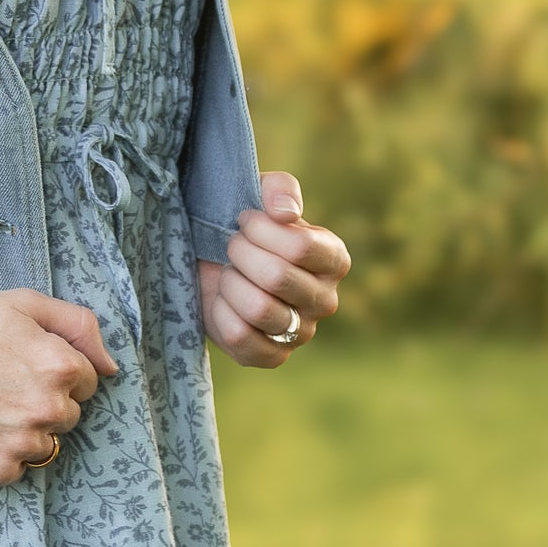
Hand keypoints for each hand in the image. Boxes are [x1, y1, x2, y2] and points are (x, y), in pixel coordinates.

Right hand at [0, 290, 118, 486]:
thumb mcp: (21, 303)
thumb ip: (77, 325)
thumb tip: (112, 367)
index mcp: (59, 366)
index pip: (88, 380)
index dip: (57, 369)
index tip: (23, 362)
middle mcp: (46, 408)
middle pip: (69, 415)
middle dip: (44, 399)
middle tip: (1, 382)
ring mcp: (20, 443)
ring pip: (47, 444)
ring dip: (26, 430)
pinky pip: (18, 468)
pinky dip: (2, 453)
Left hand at [198, 171, 350, 369]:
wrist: (213, 261)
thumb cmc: (245, 227)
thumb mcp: (261, 193)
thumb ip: (280, 189)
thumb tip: (285, 214)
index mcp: (334, 259)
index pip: (300, 246)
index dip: (260, 230)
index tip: (245, 221)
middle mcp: (326, 299)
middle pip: (276, 276)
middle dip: (240, 253)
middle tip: (232, 245)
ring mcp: (301, 332)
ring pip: (258, 308)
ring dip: (230, 282)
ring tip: (228, 272)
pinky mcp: (272, 357)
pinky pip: (240, 336)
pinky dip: (220, 313)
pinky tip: (222, 299)